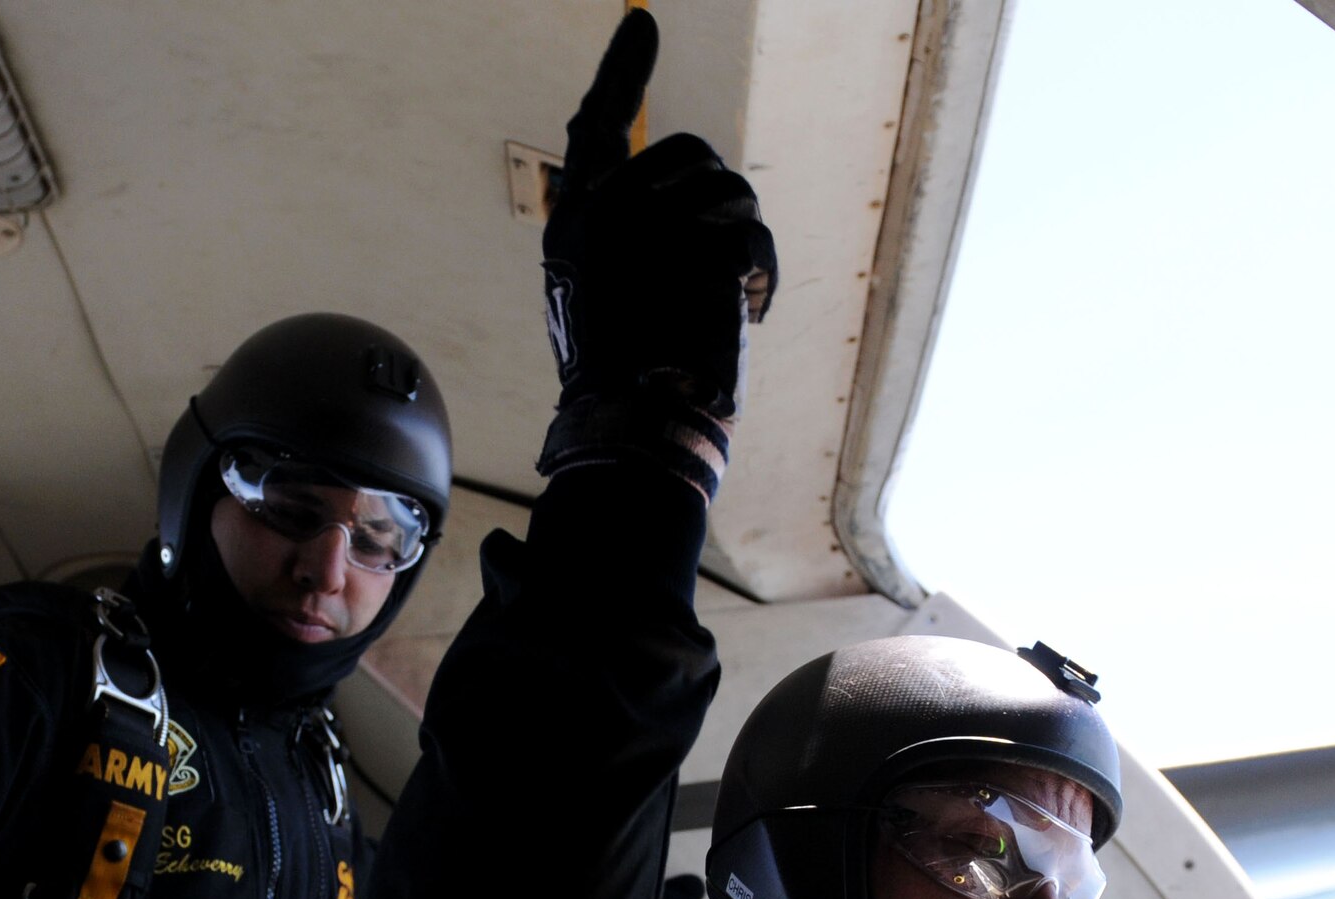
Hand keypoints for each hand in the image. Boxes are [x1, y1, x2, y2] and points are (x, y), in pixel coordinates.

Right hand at [536, 10, 777, 494]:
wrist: (635, 422)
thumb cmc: (625, 382)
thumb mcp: (604, 301)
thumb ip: (625, 242)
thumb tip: (681, 197)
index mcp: (575, 226)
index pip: (596, 130)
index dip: (621, 75)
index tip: (643, 24)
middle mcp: (605, 211)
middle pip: (689, 153)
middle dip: (719, 203)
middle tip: (721, 264)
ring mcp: (650, 224)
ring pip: (729, 191)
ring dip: (743, 246)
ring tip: (728, 300)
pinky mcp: (696, 245)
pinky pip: (751, 238)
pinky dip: (759, 281)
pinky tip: (744, 316)